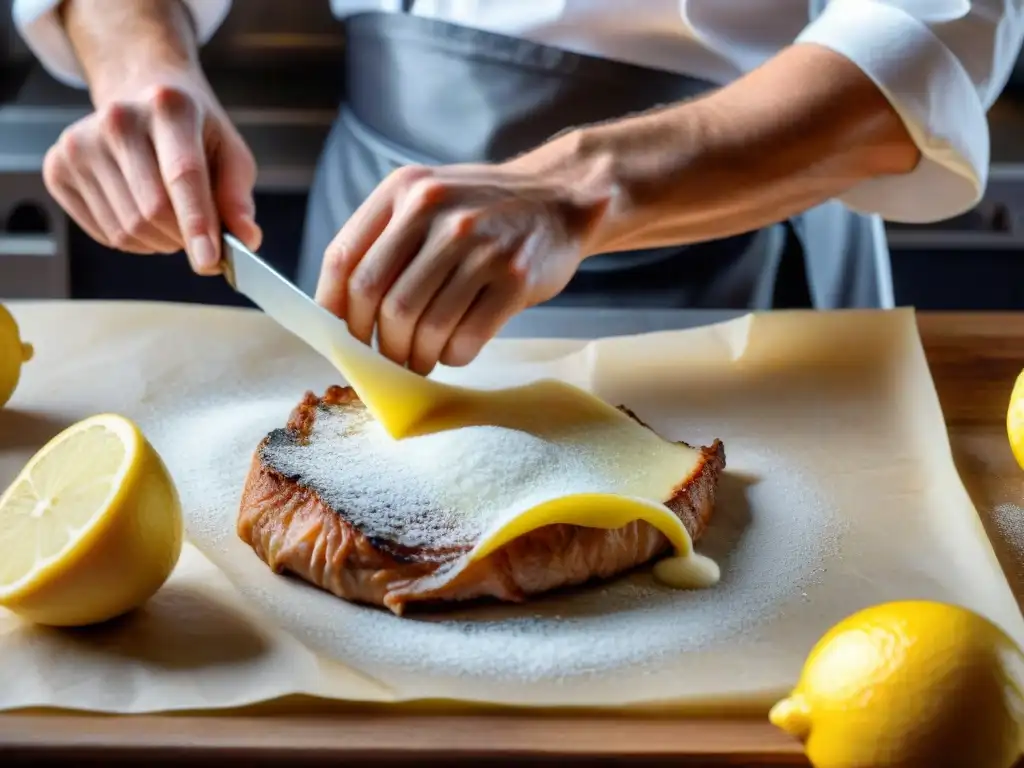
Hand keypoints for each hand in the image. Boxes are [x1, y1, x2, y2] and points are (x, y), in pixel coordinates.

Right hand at [42, 75, 260, 273]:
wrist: (140, 94)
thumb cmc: (194, 131)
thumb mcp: (229, 153)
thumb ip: (238, 198)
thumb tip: (246, 240)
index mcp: (169, 106)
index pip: (183, 175)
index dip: (197, 223)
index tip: (209, 261)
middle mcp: (118, 119)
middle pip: (153, 211)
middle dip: (184, 239)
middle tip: (201, 238)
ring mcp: (80, 143)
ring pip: (127, 230)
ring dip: (160, 243)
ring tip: (172, 219)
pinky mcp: (57, 167)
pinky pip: (104, 234)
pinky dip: (134, 242)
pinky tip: (143, 214)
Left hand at [316, 163, 607, 373]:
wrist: (561, 197)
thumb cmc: (484, 209)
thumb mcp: (428, 199)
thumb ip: (385, 239)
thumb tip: (342, 310)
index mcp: (404, 191)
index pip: (344, 260)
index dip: (335, 310)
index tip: (343, 336)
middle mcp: (438, 213)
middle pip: (380, 300)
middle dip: (377, 342)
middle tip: (387, 357)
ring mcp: (480, 245)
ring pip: (423, 325)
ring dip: (416, 356)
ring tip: (422, 359)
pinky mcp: (515, 277)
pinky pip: (467, 336)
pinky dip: (453, 355)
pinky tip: (455, 349)